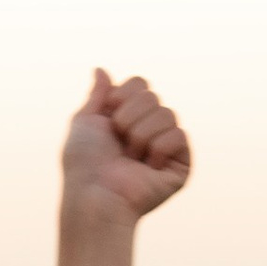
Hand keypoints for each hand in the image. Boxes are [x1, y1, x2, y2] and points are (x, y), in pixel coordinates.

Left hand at [61, 70, 191, 222]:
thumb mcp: (85, 121)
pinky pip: (179, 135)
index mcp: (129, 117)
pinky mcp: (181, 166)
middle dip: (129, 117)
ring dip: (141, 135)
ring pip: (167, 113)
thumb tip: (100, 69)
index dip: (123, 95)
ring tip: (131, 159)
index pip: (140, 83)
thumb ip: (97, 95)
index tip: (108, 117)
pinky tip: (149, 168)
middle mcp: (149, 130)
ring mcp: (166, 148)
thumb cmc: (84, 164)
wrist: (96, 196)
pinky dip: (159, 148)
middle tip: (119, 142)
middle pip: (153, 96)